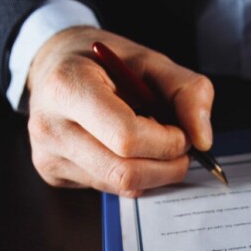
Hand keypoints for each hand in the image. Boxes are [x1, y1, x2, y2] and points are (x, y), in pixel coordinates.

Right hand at [25, 27, 214, 196]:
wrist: (55, 65)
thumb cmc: (104, 62)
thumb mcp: (150, 60)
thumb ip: (187, 91)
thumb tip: (203, 140)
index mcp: (67, 86)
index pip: (126, 136)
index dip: (166, 142)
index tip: (181, 133)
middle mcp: (49, 125)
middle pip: (123, 171)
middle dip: (167, 166)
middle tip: (180, 148)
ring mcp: (47, 155)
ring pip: (119, 185)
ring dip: (153, 172)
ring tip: (154, 144)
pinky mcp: (52, 174)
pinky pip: (108, 189)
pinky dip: (132, 176)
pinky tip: (127, 151)